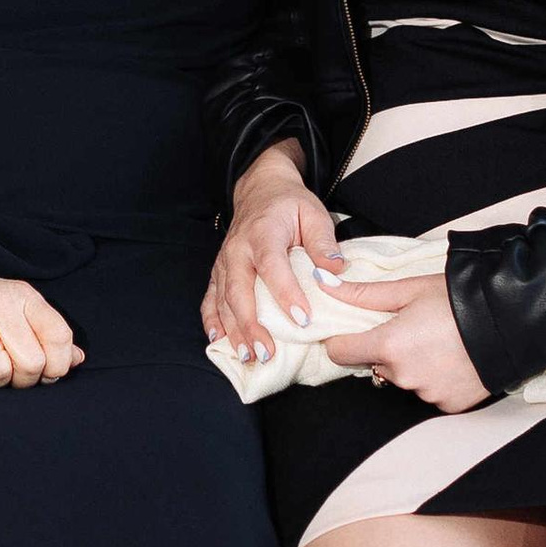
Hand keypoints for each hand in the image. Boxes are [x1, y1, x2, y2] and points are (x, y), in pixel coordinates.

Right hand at [0, 258, 78, 389]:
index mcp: (21, 295)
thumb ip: (46, 331)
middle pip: (32, 362)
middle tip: (13, 373)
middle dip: (25, 379)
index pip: (59, 336)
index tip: (48, 372)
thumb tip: (77, 359)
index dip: (59, 365)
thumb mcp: (16, 306)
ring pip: (0, 372)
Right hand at [204, 143, 341, 363]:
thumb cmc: (290, 205)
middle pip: (240, 291)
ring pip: (223, 300)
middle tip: (267, 352)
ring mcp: (224, 263)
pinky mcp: (218, 272)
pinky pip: (210, 299)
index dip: (286, 293)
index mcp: (263, 233)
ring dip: (233, 330)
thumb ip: (324, 242)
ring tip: (248, 356)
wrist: (260, 191)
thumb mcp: (314, 214)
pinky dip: (212, 321)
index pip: (272, 266)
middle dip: (251, 324)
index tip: (302, 319)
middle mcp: (238, 250)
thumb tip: (335, 270)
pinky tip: (218, 341)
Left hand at [318, 275, 488, 411]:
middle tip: (413, 328)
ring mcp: (428, 393)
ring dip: (413, 366)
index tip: (351, 331)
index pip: (341, 352)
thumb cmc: (460, 299)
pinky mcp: (450, 405)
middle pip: (378, 365)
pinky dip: (437, 379)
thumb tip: (325, 287)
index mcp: (389, 346)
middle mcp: (404, 375)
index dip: (342, 340)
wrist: (512, 319)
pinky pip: (431, 392)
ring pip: (405, 379)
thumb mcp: (410, 289)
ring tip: (439, 342)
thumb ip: (364, 294)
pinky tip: (453, 360)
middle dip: (387, 350)